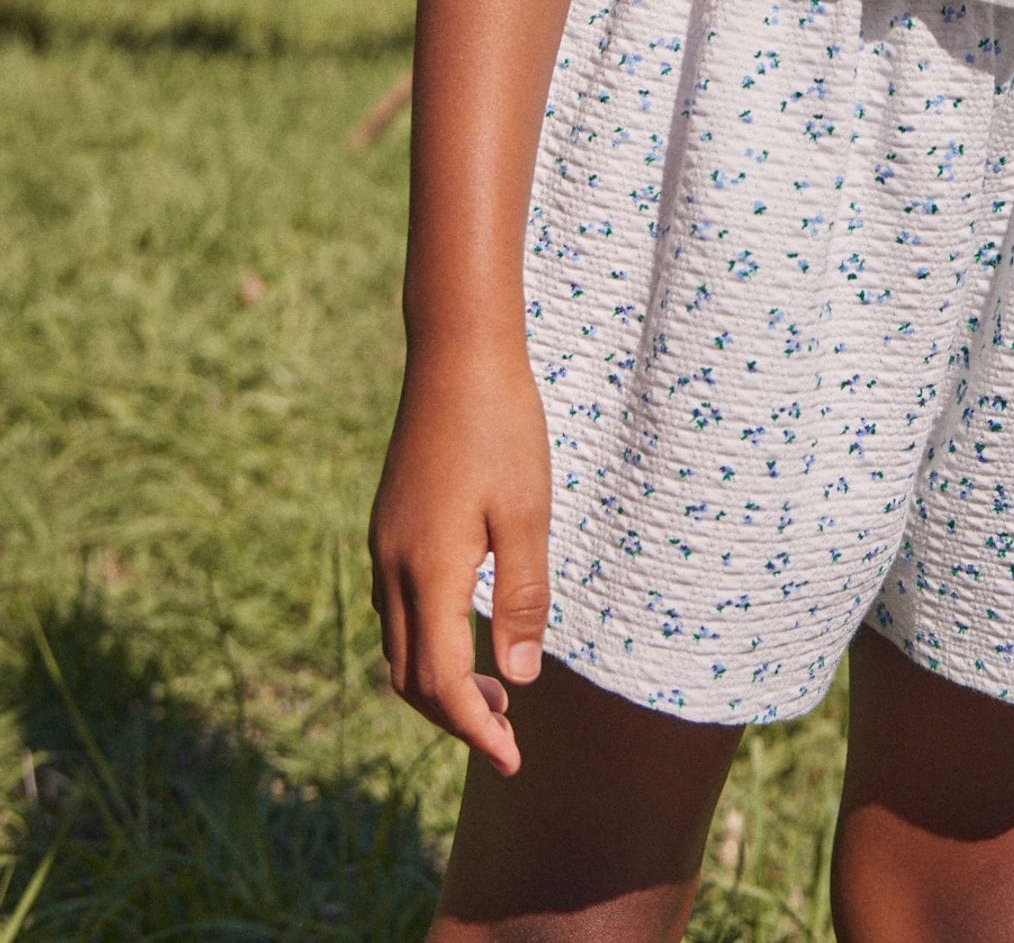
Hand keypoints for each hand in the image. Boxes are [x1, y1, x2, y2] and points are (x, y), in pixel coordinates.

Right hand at [368, 340, 551, 773]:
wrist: (456, 355)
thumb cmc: (502, 428)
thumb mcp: (526, 515)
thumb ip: (522, 598)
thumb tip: (516, 680)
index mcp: (429, 572)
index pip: (441, 684)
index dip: (476, 731)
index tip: (513, 759)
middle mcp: (393, 567)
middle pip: (409, 677)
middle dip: (454, 717)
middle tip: (508, 732)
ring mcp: (385, 544)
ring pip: (397, 645)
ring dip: (436, 682)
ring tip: (492, 691)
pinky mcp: (388, 523)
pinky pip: (395, 608)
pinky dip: (425, 641)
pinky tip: (464, 628)